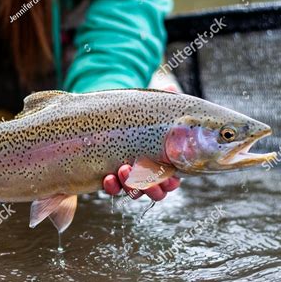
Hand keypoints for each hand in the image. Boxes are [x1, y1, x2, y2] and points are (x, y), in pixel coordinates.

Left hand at [102, 84, 180, 200]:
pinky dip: (112, 186)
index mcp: (163, 163)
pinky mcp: (112, 178)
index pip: (171, 181)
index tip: (168, 177)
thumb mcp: (150, 106)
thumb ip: (163, 99)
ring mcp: (129, 178)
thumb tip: (171, 89)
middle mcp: (147, 174)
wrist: (110, 117)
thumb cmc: (138, 114)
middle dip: (150, 186)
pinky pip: (113, 189)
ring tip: (123, 169)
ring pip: (134, 192)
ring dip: (130, 185)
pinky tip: (108, 178)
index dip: (170, 183)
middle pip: (154, 191)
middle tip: (143, 173)